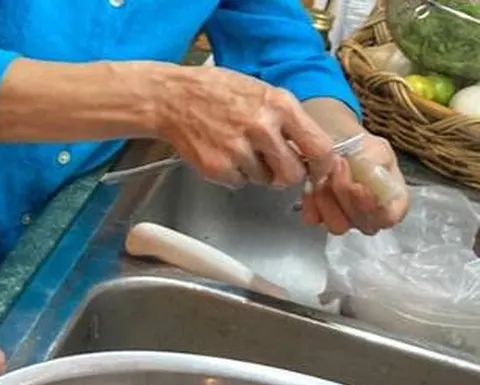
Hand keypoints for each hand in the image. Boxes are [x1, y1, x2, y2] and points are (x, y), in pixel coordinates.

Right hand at [154, 67, 335, 188]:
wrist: (173, 98)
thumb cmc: (217, 92)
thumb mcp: (262, 92)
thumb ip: (288, 119)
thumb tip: (310, 148)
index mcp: (280, 105)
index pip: (319, 147)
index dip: (323, 165)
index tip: (319, 170)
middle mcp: (262, 127)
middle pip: (293, 174)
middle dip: (287, 174)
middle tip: (276, 165)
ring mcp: (238, 149)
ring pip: (265, 180)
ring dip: (256, 171)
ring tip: (240, 149)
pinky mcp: (217, 167)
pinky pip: (239, 182)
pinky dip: (234, 173)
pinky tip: (223, 153)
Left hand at [300, 133, 409, 235]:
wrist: (331, 144)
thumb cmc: (359, 148)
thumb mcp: (376, 148)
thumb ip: (377, 163)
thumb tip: (373, 178)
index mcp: (392, 199)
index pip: (389, 217)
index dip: (374, 207)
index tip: (358, 186)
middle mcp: (370, 214)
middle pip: (362, 223)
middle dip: (346, 194)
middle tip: (337, 168)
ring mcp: (346, 219)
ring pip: (337, 226)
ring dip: (327, 198)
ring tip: (323, 174)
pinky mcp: (321, 217)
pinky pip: (314, 220)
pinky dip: (310, 202)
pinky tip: (310, 184)